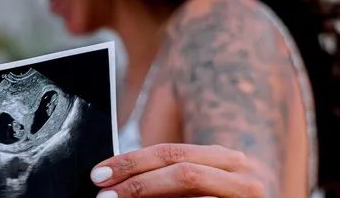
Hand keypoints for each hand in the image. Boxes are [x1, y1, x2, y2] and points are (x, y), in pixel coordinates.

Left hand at [91, 144, 266, 197]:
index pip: (169, 152)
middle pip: (180, 170)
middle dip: (136, 181)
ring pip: (189, 183)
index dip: (131, 162)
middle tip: (103, 195)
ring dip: (147, 194)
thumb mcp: (197, 185)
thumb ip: (166, 178)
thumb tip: (115, 180)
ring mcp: (248, 197)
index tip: (99, 174)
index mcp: (224, 159)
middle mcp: (241, 175)